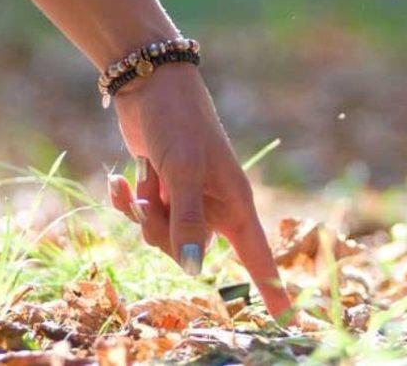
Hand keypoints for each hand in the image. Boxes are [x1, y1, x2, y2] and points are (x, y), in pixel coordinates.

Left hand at [104, 63, 291, 319]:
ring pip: (161, 238)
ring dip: (143, 214)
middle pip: (189, 253)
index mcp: (234, 202)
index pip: (256, 254)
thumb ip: (188, 221)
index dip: (271, 288)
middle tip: (153, 197)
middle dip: (162, 232)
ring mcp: (186, 201)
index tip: (286, 320)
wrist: (150, 87)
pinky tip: (120, 181)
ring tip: (141, 180)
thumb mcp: (184, 171)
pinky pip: (142, 219)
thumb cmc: (179, 123)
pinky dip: (128, 202)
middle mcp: (213, 207)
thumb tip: (195, 269)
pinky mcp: (161, 192)